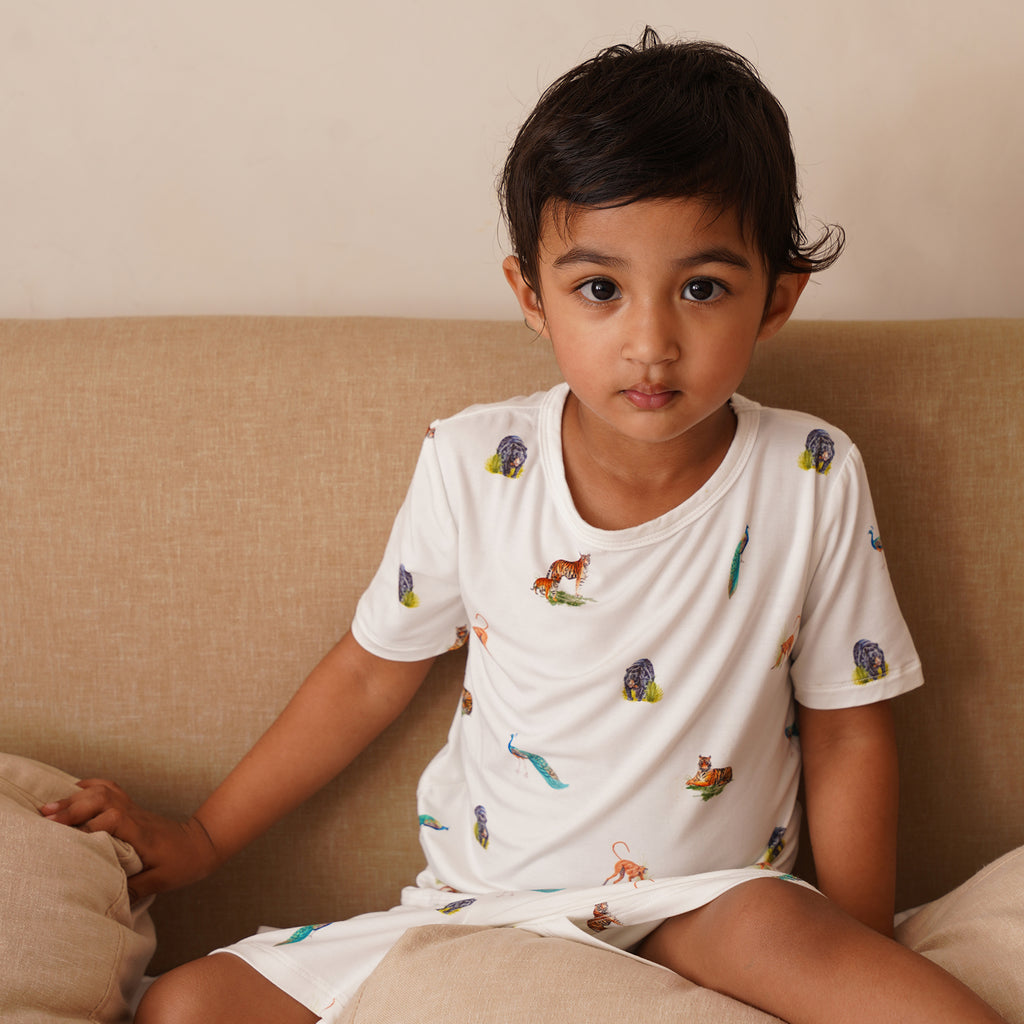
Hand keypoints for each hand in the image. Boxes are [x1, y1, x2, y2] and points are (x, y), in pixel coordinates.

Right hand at [39, 779, 220, 900]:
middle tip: (44, 816)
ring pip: (104, 791)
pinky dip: (90, 787)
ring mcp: (133, 808)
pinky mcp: (132, 807)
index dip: (89, 825)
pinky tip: (73, 791)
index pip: (113, 819)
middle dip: (73, 806)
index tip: (64, 837)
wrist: (201, 844)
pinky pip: (111, 789)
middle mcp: (134, 816)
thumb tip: (104, 900)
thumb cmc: (182, 863)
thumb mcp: (161, 881)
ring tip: (48, 807)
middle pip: (103, 799)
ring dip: (76, 796)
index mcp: (141, 833)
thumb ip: (134, 888)